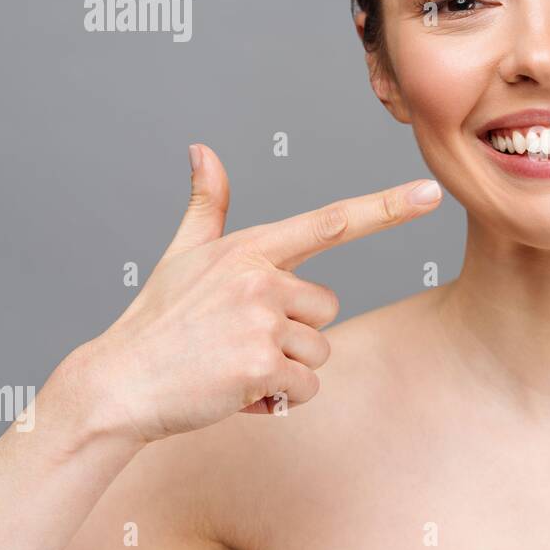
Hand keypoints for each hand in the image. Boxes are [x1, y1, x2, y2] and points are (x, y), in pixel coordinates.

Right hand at [58, 144, 442, 442]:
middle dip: (293, 333)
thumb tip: (203, 150)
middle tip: (238, 340)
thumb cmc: (157, 321)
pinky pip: (306, 387)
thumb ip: (208, 205)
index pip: (331, 222)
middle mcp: (261, 278)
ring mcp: (261, 322)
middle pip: (326, 309)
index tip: (430, 192)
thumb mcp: (182, 255)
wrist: (118, 384)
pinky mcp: (261, 366)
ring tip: (233, 365)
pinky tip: (236, 392)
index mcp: (250, 249)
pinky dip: (278, 399)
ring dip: (285, 369)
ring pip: (319, 351)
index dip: (387, 207)